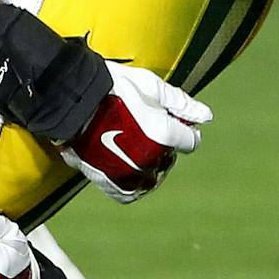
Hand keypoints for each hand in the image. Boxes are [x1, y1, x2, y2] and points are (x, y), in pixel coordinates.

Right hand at [61, 63, 210, 202]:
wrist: (71, 96)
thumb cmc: (112, 85)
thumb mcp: (151, 85)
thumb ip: (181, 104)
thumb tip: (206, 117)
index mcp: (163, 133)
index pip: (190, 141)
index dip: (184, 129)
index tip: (171, 119)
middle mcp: (149, 158)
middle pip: (170, 159)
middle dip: (166, 146)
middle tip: (147, 126)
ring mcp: (127, 172)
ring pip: (151, 178)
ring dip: (149, 165)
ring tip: (134, 145)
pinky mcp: (106, 180)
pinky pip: (128, 193)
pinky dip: (132, 185)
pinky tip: (128, 170)